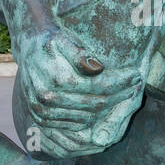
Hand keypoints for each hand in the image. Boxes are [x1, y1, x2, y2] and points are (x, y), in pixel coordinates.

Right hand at [15, 26, 143, 156]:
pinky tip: (105, 106)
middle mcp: (48, 99)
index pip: (99, 86)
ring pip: (88, 118)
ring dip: (109, 109)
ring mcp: (43, 112)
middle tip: (136, 85)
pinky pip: (75, 126)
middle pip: (96, 104)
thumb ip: (78, 53)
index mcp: (57, 79)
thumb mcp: (63, 38)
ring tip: (123, 94)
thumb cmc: (51, 41)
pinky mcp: (41, 120)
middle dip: (119, 95)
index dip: (121, 81)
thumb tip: (97, 68)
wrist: (29, 49)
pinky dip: (93, 119)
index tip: (136, 74)